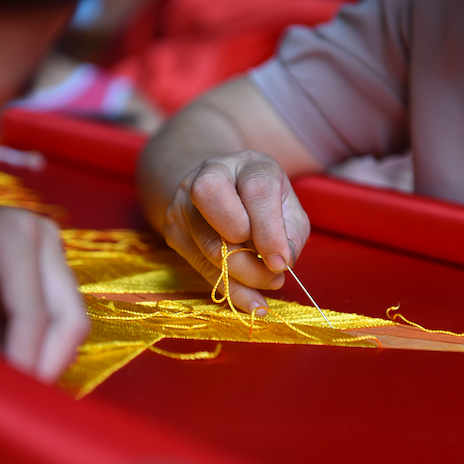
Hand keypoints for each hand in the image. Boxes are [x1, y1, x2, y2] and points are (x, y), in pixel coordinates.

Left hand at [0, 191, 88, 381]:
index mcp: (16, 235)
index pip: (34, 313)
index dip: (23, 359)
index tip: (1, 395)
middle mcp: (44, 239)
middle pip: (69, 316)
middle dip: (48, 360)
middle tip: (16, 395)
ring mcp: (47, 254)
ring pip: (65, 320)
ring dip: (39, 352)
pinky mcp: (42, 271)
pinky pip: (49, 319)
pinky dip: (26, 342)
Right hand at [163, 149, 309, 313]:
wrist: (220, 190)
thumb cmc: (262, 203)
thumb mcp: (287, 208)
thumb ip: (290, 233)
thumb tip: (279, 264)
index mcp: (248, 163)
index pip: (256, 190)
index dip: (269, 230)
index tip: (282, 263)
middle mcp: (209, 174)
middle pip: (215, 205)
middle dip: (247, 251)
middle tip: (273, 274)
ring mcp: (184, 202)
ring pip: (208, 245)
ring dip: (242, 277)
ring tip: (267, 286)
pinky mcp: (173, 230)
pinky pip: (200, 267)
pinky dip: (229, 289)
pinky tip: (250, 301)